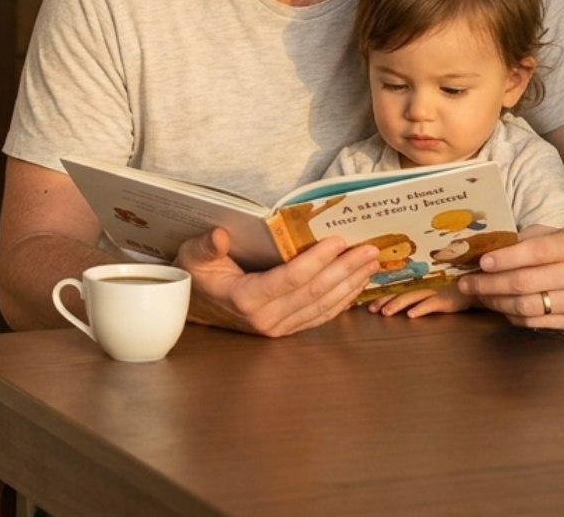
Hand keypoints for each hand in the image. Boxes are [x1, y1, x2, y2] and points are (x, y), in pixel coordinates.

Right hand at [174, 228, 378, 337]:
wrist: (192, 307)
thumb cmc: (194, 276)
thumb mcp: (192, 256)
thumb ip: (206, 246)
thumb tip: (220, 235)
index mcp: (246, 299)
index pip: (290, 278)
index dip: (317, 260)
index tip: (338, 241)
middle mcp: (266, 318)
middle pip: (315, 292)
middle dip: (345, 269)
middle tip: (368, 249)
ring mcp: (278, 327)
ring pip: (323, 306)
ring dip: (350, 283)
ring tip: (370, 262)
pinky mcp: (287, 328)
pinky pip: (321, 315)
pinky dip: (343, 299)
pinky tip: (357, 284)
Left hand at [367, 284, 471, 317]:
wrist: (476, 290)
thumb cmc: (452, 293)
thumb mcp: (433, 295)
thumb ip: (417, 298)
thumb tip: (399, 308)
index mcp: (418, 287)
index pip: (396, 292)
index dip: (381, 298)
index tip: (368, 307)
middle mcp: (423, 288)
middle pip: (400, 294)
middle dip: (384, 302)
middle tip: (371, 310)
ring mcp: (435, 292)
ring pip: (412, 298)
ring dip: (397, 305)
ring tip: (385, 313)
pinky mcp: (446, 300)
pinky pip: (431, 304)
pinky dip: (420, 309)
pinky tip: (411, 315)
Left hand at [456, 226, 563, 332]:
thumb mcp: (557, 236)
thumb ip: (526, 239)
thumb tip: (485, 246)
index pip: (534, 252)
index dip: (505, 258)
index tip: (481, 262)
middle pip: (524, 283)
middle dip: (488, 283)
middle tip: (466, 283)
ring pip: (526, 306)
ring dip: (495, 302)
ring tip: (478, 295)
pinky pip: (534, 323)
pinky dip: (511, 315)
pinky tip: (500, 306)